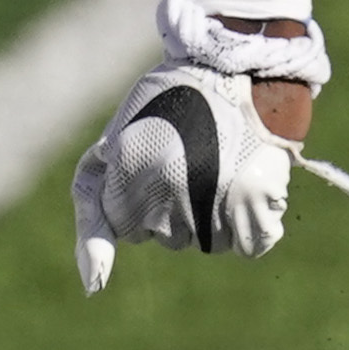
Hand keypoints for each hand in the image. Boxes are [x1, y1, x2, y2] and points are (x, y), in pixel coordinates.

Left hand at [74, 0, 332, 285]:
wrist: (233, 62)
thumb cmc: (166, 105)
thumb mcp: (112, 149)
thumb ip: (92, 215)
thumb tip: (91, 287)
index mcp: (124, 182)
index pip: (129, 231)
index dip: (144, 198)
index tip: (158, 161)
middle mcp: (164, 197)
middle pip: (170, 239)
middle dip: (180, 206)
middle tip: (195, 155)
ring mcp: (210, 201)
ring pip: (212, 243)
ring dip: (219, 214)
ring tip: (222, 162)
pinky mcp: (255, 202)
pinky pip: (253, 244)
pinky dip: (257, 221)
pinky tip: (249, 180)